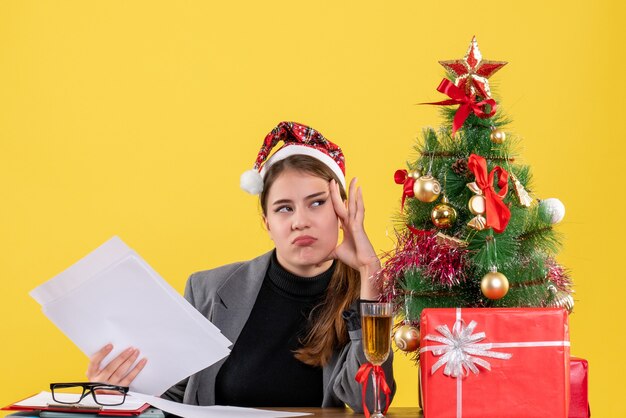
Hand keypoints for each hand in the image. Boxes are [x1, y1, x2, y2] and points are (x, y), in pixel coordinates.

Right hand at [86, 344, 146, 386]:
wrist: (104, 395)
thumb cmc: (100, 378)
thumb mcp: (96, 371)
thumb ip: (101, 361)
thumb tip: (113, 346)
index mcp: (92, 373)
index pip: (94, 362)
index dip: (102, 353)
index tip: (111, 345)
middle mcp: (99, 381)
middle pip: (111, 367)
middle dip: (122, 357)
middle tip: (130, 348)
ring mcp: (109, 386)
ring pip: (120, 372)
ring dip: (130, 361)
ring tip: (136, 352)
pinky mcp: (119, 390)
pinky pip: (129, 378)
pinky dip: (137, 369)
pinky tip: (142, 362)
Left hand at [328, 178, 380, 298]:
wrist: (364, 265)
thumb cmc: (353, 258)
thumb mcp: (335, 253)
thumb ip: (327, 253)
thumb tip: (316, 259)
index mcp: (347, 226)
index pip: (339, 209)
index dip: (335, 199)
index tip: (331, 190)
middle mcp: (352, 222)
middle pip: (346, 203)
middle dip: (340, 191)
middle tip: (334, 180)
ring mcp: (357, 223)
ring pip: (354, 203)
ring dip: (353, 191)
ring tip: (354, 179)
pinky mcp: (359, 226)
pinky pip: (359, 210)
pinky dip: (359, 200)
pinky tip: (359, 190)